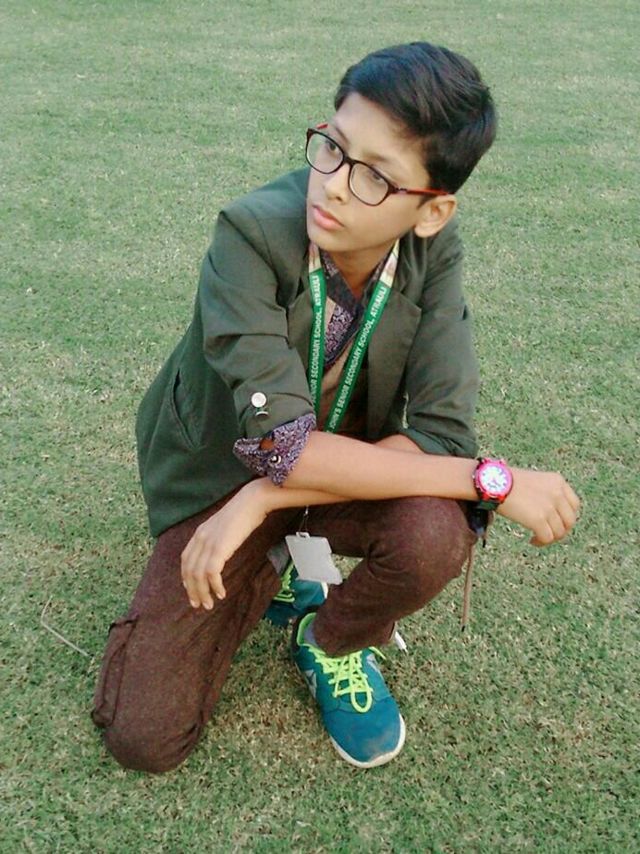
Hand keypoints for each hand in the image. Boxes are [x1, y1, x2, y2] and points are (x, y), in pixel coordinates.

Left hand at [180, 481, 268, 609]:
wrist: (252, 501)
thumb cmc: (244, 512)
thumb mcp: (225, 526)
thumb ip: (218, 538)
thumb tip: (221, 551)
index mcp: (200, 533)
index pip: (186, 559)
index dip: (186, 576)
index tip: (191, 589)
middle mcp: (200, 538)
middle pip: (189, 570)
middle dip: (193, 590)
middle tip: (198, 605)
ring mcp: (208, 543)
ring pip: (198, 575)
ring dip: (203, 593)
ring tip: (209, 604)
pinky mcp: (219, 548)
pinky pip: (211, 573)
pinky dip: (215, 586)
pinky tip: (221, 593)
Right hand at [497, 468, 579, 545]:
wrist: (494, 482)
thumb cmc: (507, 481)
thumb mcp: (534, 481)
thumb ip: (546, 493)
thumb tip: (550, 513)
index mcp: (558, 482)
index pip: (574, 504)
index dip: (567, 517)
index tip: (556, 522)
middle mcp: (557, 494)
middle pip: (570, 520)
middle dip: (561, 530)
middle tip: (548, 534)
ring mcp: (549, 507)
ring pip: (559, 532)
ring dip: (549, 538)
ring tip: (537, 538)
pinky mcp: (539, 520)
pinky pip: (547, 538)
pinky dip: (541, 542)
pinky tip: (532, 541)